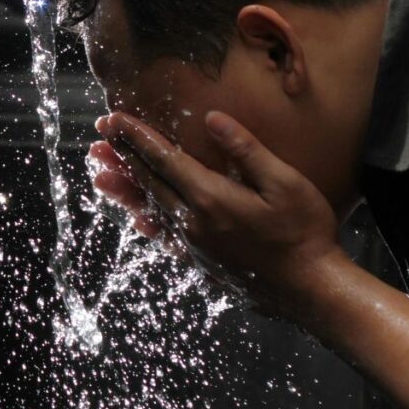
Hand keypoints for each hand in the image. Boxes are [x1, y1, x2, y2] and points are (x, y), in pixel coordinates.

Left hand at [93, 110, 346, 315]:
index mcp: (211, 198)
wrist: (311, 290)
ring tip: (101, 176)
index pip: (163, 159)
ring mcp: (195, 246)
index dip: (136, 137)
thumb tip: (212, 119)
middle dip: (122, 158)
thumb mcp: (285, 183)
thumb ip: (246, 149)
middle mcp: (194, 223)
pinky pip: (166, 238)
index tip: (112, 119)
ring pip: (150, 211)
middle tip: (97, 140)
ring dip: (125, 190)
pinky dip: (147, 222)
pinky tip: (139, 218)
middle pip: (148, 184)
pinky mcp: (202, 263)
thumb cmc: (305, 232)